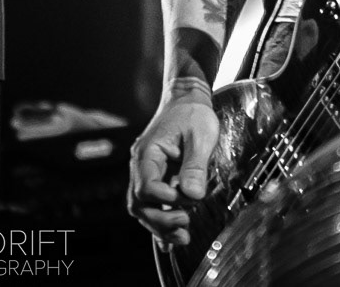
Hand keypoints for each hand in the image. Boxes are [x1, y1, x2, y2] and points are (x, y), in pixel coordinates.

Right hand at [128, 94, 219, 247]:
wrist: (187, 98)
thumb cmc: (193, 113)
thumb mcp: (200, 134)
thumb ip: (195, 166)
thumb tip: (192, 196)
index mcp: (147, 153)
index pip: (146, 186)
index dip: (165, 199)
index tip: (187, 200)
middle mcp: (141, 165)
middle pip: (140, 203)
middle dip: (160, 220)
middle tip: (185, 225)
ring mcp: (147, 172)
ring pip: (143, 208)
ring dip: (160, 225)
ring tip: (182, 237)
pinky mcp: (156, 178)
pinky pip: (152, 205)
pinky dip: (159, 222)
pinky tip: (169, 241)